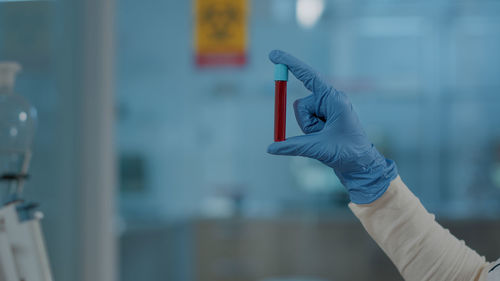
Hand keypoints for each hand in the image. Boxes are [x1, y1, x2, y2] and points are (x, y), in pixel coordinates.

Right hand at [267, 50, 396, 203]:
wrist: (361, 165)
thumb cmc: (348, 153)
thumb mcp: (319, 148)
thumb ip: (293, 146)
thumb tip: (271, 147)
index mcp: (334, 99)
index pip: (308, 76)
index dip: (291, 64)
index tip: (274, 56)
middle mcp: (330, 100)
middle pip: (301, 104)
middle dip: (305, 122)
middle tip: (320, 134)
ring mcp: (327, 109)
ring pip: (302, 114)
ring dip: (308, 129)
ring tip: (325, 139)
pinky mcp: (324, 118)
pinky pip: (306, 121)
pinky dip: (309, 132)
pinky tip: (324, 140)